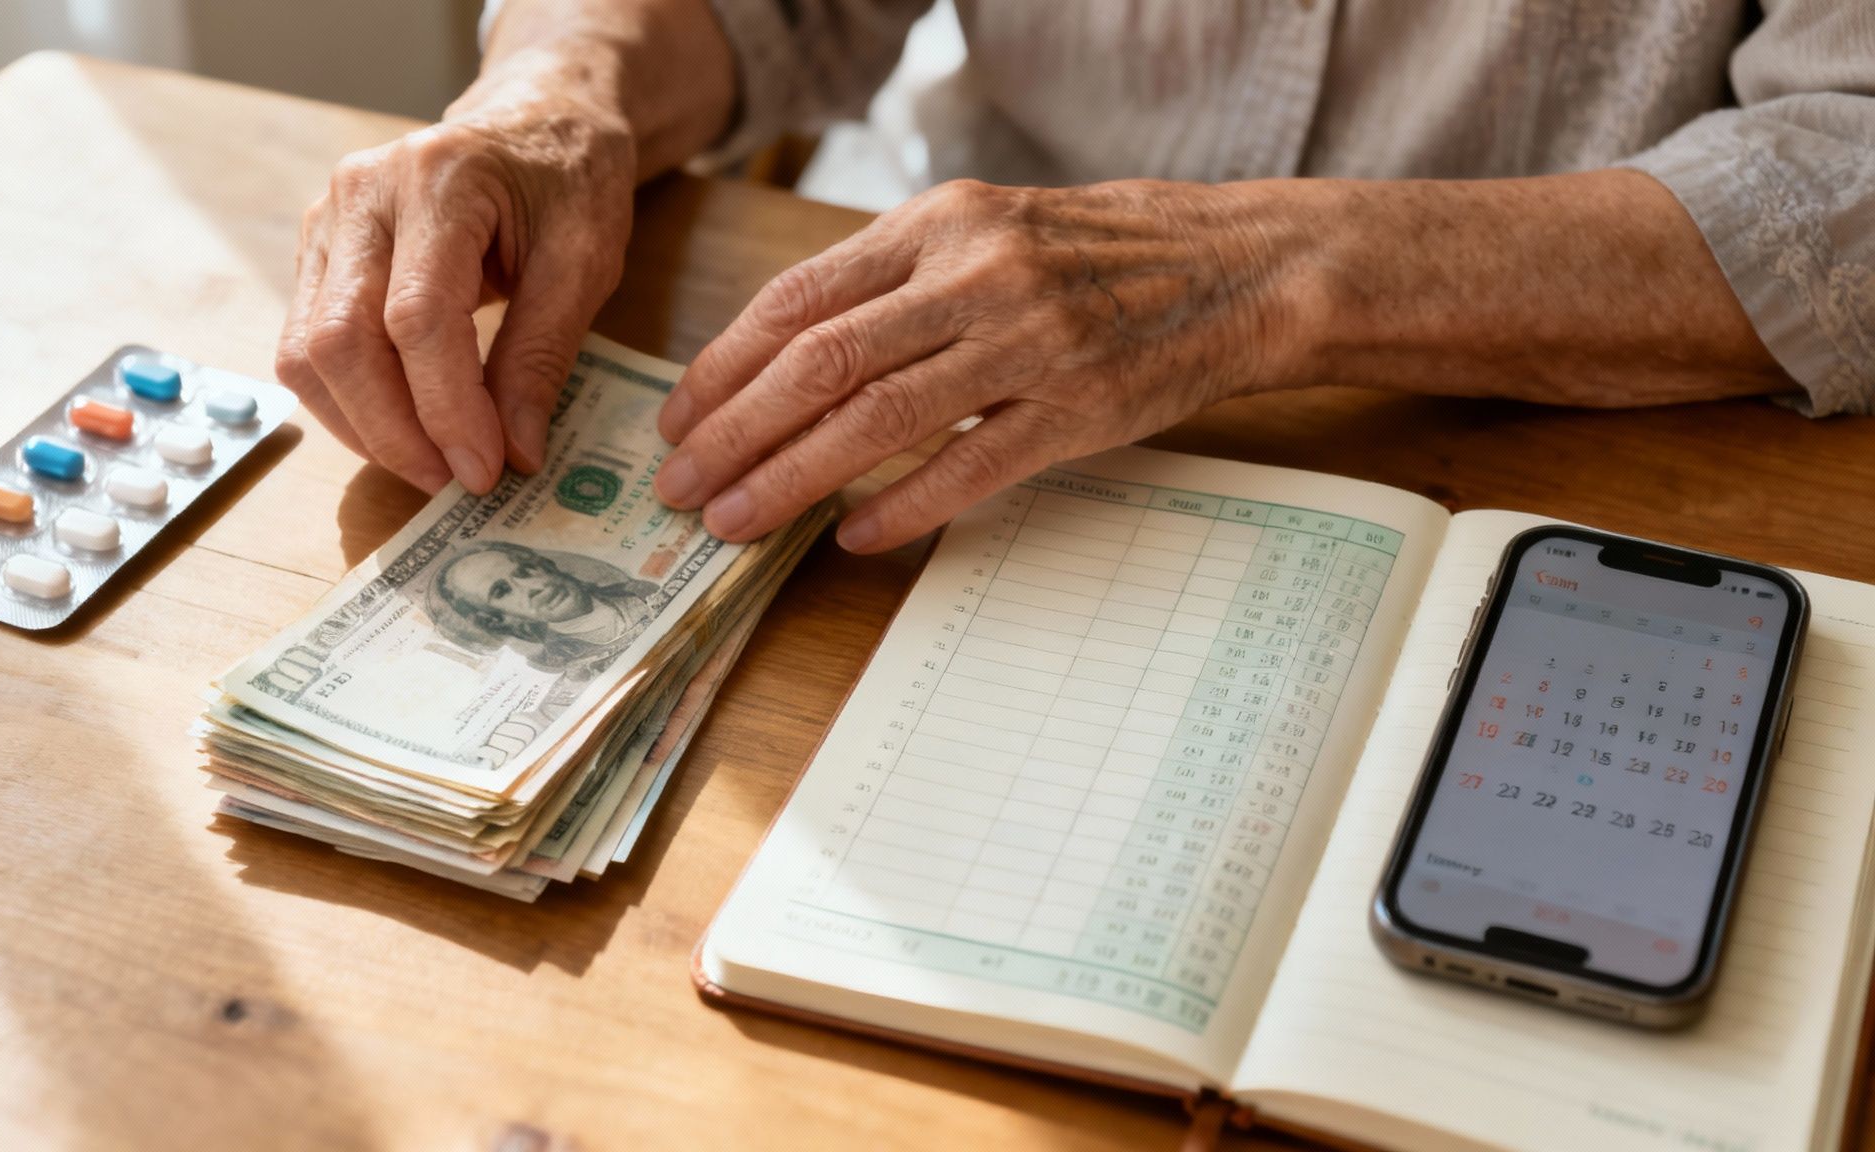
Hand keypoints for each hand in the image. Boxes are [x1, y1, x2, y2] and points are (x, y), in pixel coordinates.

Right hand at [277, 95, 633, 492]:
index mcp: (437, 180)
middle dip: (393, 432)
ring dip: (364, 428)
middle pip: (340, 340)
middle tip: (454, 483)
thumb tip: (515, 454)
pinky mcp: (319, 254)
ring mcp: (327, 222)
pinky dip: (350, 404)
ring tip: (433, 466)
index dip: (446, 408)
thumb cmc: (568, 183)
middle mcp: (361, 195)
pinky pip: (307, 347)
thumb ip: (543, 356)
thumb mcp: (586, 262)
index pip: (416, 318)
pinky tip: (405, 431)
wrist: (536, 122)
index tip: (485, 471)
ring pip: (306, 353)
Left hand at [652, 179, 1308, 552]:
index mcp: (938, 225)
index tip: (678, 418)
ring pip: (880, 418)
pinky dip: (902, 507)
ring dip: (792, 477)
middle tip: (681, 487)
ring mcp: (1029, 344)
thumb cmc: (1098, 256)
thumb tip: (787, 355)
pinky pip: (970, 468)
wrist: (1240, 267)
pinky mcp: (1078, 410)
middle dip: (734, 431)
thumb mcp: (987, 233)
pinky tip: (852, 538)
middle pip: (821, 362)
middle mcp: (975, 276)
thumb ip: (895, 282)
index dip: (724, 366)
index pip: (798, 299)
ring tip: (737, 521)